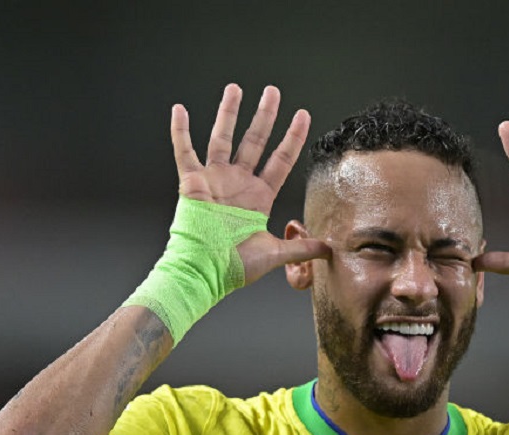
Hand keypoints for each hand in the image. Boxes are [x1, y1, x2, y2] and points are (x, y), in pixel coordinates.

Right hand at [171, 83, 328, 282]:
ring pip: (222, 138)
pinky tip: (179, 110)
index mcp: (258, 197)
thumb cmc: (235, 266)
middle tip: (273, 92)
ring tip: (235, 88)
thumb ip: (302, 249)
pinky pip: (184, 151)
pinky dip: (180, 131)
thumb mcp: (276, 253)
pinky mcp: (192, 183)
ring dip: (229, 113)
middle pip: (255, 141)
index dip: (293, 138)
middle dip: (265, 115)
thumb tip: (329, 249)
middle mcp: (238, 183)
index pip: (281, 159)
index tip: (303, 115)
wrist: (205, 272)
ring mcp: (215, 180)